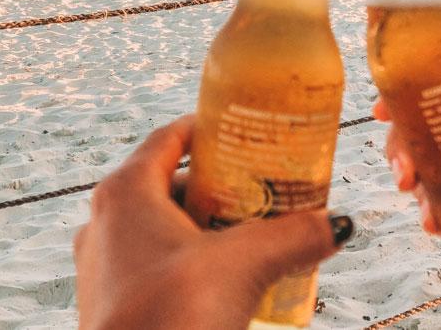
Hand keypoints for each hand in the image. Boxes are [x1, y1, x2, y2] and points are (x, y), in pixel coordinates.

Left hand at [74, 115, 352, 329]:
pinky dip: (193, 262)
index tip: (248, 131)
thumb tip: (335, 224)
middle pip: (171, 185)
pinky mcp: (114, 304)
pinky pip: (157, 265)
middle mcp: (104, 222)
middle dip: (222, 187)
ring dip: (209, 228)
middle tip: (265, 190)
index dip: (211, 130)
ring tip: (254, 237)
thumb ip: (293, 236)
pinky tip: (228, 281)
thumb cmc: (173, 317)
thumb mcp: (245, 265)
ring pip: (164, 229)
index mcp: (125, 193)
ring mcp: (105, 266)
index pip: (169, 138)